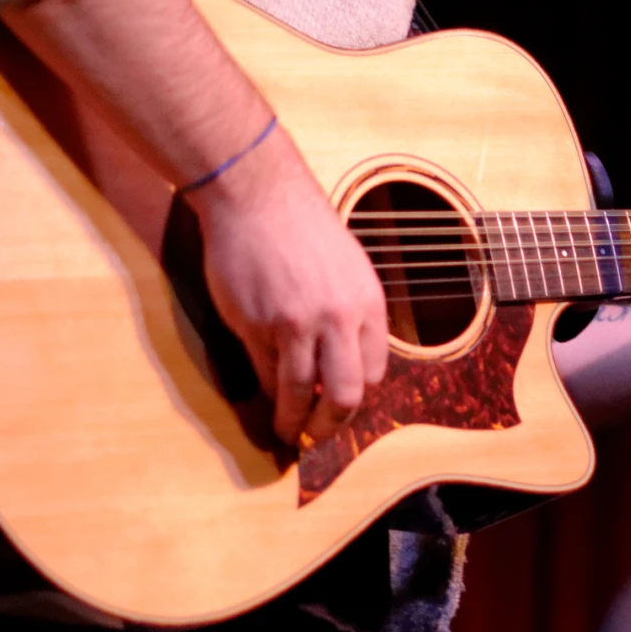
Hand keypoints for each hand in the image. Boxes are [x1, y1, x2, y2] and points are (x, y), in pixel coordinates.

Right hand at [195, 129, 388, 445]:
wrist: (257, 194)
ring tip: (287, 432)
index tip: (341, 408)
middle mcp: (338, 318)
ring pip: (301, 394)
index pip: (373, 374)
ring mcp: (296, 324)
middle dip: (330, 427)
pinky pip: (266, 374)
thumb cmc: (302, 228)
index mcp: (368, 304)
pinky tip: (268, 398)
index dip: (356, 398)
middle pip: (345, 396)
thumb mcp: (348, 268)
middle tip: (317, 437)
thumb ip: (351, 315)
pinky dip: (269, 393)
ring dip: (294, 423)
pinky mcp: (257, 325)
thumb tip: (344, 364)